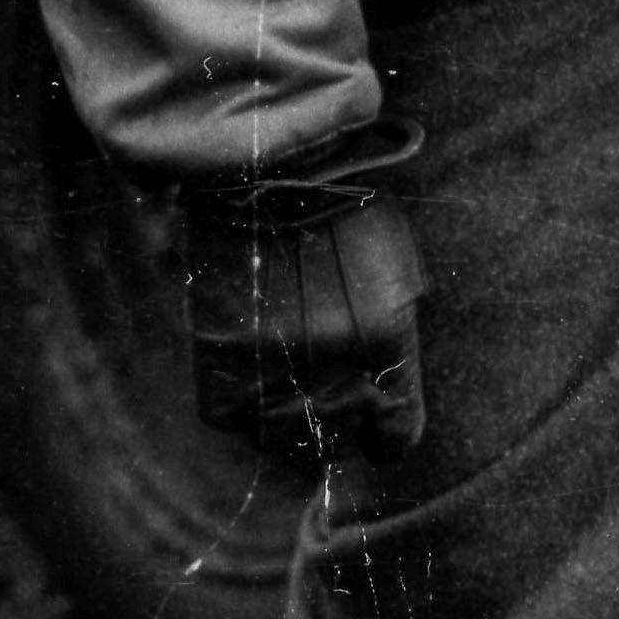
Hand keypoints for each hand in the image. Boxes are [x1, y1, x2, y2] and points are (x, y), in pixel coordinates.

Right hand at [182, 126, 427, 466]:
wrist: (271, 174)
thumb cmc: (346, 212)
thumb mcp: (395, 274)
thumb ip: (394, 340)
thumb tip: (383, 392)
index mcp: (390, 351)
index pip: (396, 439)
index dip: (385, 430)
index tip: (376, 419)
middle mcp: (336, 377)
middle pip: (338, 445)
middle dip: (337, 424)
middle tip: (324, 392)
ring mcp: (276, 378)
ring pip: (281, 442)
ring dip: (285, 423)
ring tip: (284, 387)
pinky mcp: (222, 368)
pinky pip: (230, 418)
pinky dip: (238, 405)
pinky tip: (248, 374)